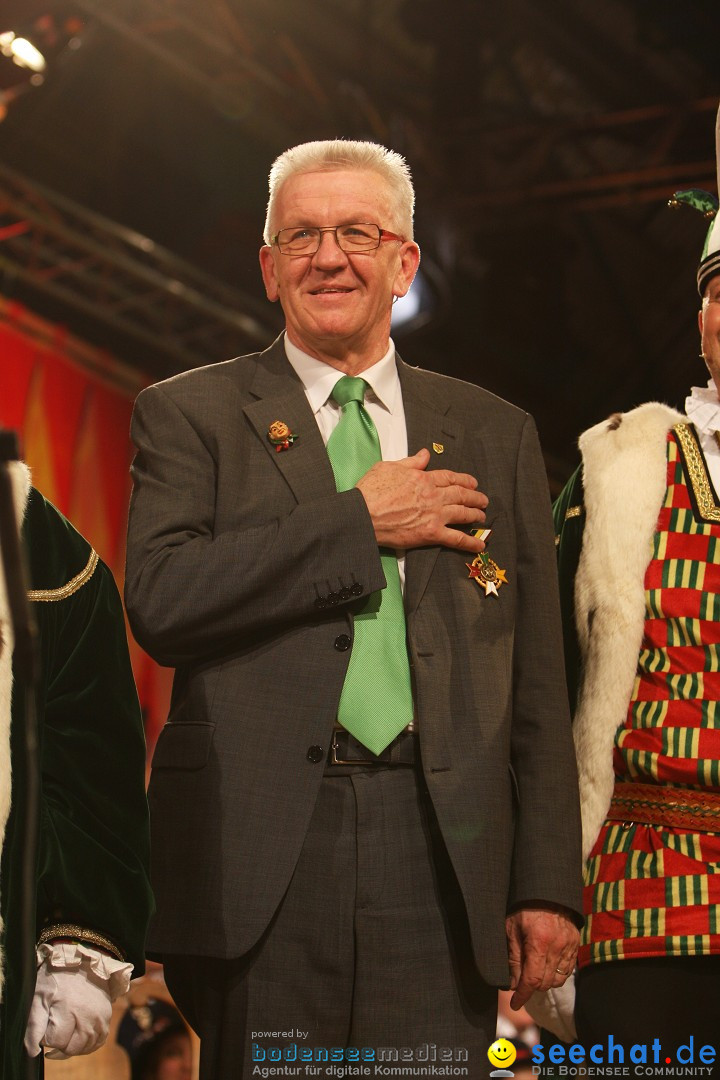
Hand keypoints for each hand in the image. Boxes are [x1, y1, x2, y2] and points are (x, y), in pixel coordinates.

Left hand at [24, 944, 131, 1058]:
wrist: (84, 962)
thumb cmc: (58, 978)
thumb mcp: (39, 995)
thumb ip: (34, 1025)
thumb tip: (33, 1052)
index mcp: (68, 1009)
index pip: (56, 1041)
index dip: (46, 1038)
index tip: (45, 1025)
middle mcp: (87, 1016)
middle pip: (71, 1048)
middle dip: (59, 1045)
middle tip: (54, 1032)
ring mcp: (99, 1017)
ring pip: (85, 1048)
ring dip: (73, 1047)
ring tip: (64, 1036)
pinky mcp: (107, 1016)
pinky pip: (98, 1041)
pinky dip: (88, 1045)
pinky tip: (78, 1038)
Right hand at [356, 448, 488, 551]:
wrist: (363, 514)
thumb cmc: (371, 490)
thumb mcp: (389, 467)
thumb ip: (411, 462)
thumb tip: (425, 454)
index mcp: (424, 478)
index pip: (449, 477)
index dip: (464, 479)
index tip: (472, 482)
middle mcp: (434, 496)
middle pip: (461, 494)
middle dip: (475, 496)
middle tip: (483, 499)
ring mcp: (435, 515)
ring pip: (463, 513)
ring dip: (475, 514)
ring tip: (482, 515)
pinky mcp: (431, 534)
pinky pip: (456, 538)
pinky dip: (470, 542)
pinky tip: (480, 546)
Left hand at [505, 904, 578, 1009]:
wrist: (547, 890)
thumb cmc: (525, 907)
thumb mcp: (511, 928)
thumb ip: (513, 958)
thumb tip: (512, 983)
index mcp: (538, 942)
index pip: (532, 980)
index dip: (522, 995)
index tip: (515, 1003)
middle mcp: (557, 947)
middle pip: (545, 983)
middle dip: (531, 987)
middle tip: (520, 983)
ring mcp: (568, 946)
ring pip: (557, 979)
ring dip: (544, 982)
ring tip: (533, 974)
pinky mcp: (575, 944)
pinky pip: (567, 970)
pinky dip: (556, 974)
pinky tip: (546, 967)